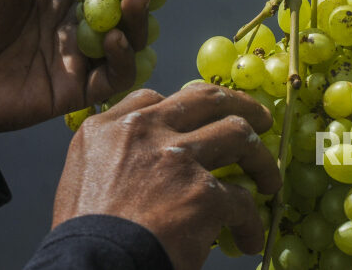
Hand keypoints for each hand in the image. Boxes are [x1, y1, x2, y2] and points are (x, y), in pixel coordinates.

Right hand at [52, 84, 281, 269]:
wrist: (93, 265)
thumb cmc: (85, 234)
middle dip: (242, 106)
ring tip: (270, 180)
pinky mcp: (203, 193)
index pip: (156, 98)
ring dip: (261, 159)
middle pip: (208, 99)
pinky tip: (248, 240)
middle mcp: (146, 130)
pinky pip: (242, 201)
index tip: (202, 122)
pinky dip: (250, 223)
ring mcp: (178, 157)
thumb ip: (114, 153)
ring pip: (239, 135)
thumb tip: (144, 161)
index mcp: (112, 126)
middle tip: (260, 121)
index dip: (187, 108)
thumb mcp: (81, 175)